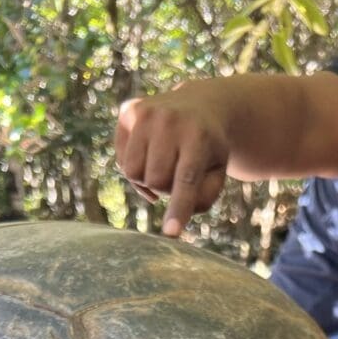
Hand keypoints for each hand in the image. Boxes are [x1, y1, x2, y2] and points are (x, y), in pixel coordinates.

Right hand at [116, 89, 229, 236]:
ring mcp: (146, 113)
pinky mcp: (129, 111)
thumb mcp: (217, 173)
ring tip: (163, 167)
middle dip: (165, 189)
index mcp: (199, 137)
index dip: (178, 208)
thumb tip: (174, 214)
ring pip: (133, 172)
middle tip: (177, 177)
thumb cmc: (209, 151)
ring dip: (147, 180)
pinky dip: (134, 168)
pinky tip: (149, 156)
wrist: (201, 105)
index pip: (186, 180)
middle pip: (155, 181)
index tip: (171, 233)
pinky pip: (121, 160)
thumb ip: (202, 197)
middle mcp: (169, 120)